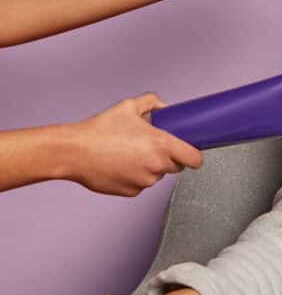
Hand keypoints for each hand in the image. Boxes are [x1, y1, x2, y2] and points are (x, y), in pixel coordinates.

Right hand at [63, 93, 201, 195]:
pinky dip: (135, 177)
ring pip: (157, 175)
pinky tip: (121, 165)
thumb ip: (152, 102)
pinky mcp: (131, 192)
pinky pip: (140, 185)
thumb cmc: (99, 130)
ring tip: (129, 154)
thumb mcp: (129, 107)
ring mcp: (144, 181)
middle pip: (176, 166)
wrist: (73, 152)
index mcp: (162, 145)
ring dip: (150, 167)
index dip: (195, 155)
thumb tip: (165, 107)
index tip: (192, 152)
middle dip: (169, 157)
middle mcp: (156, 165)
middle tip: (151, 147)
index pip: (195, 159)